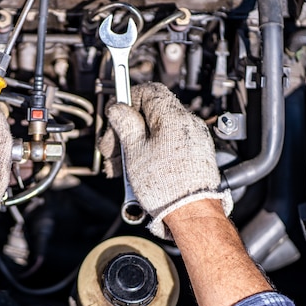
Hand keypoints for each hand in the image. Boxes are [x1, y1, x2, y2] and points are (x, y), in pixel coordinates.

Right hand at [98, 82, 231, 238]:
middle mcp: (187, 124)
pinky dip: (149, 154)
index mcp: (174, 116)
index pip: (150, 91)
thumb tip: (119, 109)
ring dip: (134, 145)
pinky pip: (167, 147)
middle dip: (126, 130)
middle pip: (150, 114)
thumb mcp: (135, 151)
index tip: (116, 113)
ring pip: (156, 133)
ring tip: (121, 167)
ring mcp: (193, 141)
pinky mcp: (194, 157)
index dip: (129, 100)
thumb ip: (126, 124)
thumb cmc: (168, 187)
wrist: (192, 214)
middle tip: (111, 148)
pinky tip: (137, 171)